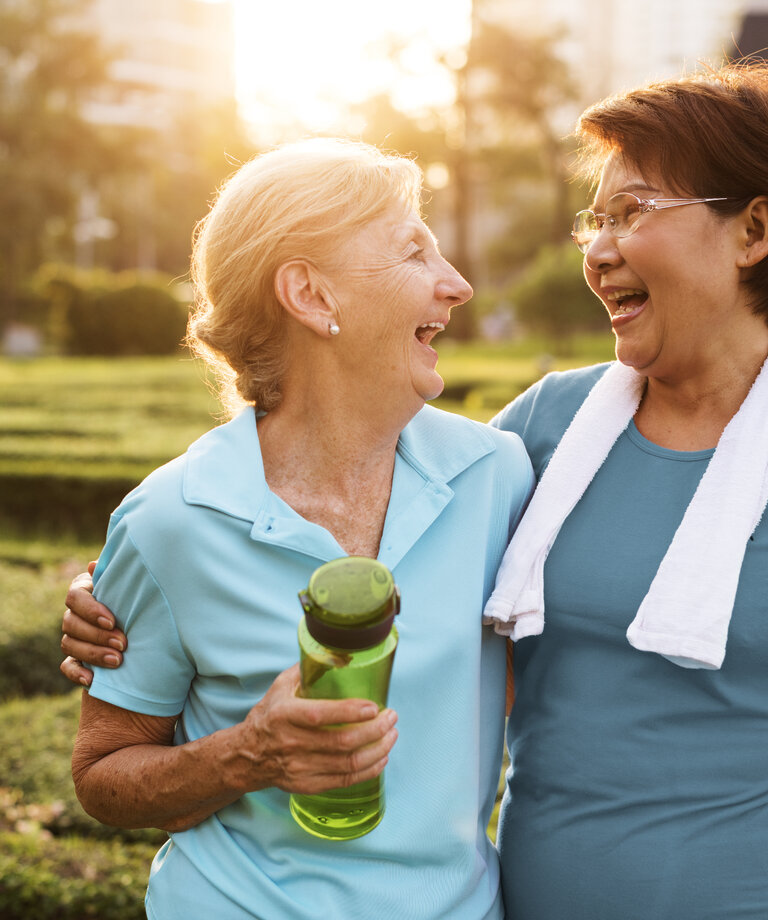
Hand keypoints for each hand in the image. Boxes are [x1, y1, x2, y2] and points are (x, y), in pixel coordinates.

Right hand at [60, 561, 126, 686]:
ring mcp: (72, 636)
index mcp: (84, 590)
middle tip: (123, 644)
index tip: (112, 621)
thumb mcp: (128, 585)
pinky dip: (77, 673)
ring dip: (93, 654)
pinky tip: (92, 679)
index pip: (74, 597)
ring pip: (69, 644)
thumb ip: (116, 575)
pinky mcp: (74, 657)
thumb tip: (94, 565)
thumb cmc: (135, 597)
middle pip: (71, 623)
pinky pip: (66, 666)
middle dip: (97, 635)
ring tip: (118, 661)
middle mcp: (74, 613)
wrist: (141, 624)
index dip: (90, 610)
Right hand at [235, 664, 398, 794]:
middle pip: (341, 742)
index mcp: (285, 715)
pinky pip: (344, 781)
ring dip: (377, 750)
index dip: (350, 712)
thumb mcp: (280, 687)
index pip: (320, 715)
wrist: (246, 756)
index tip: (374, 706)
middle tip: (391, 717)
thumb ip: (307, 670)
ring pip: (347, 764)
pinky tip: (381, 757)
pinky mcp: (307, 785)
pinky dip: (368, 770)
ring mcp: (300, 767)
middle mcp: (292, 743)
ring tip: (392, 735)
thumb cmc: (269, 716)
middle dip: (374, 731)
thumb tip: (339, 654)